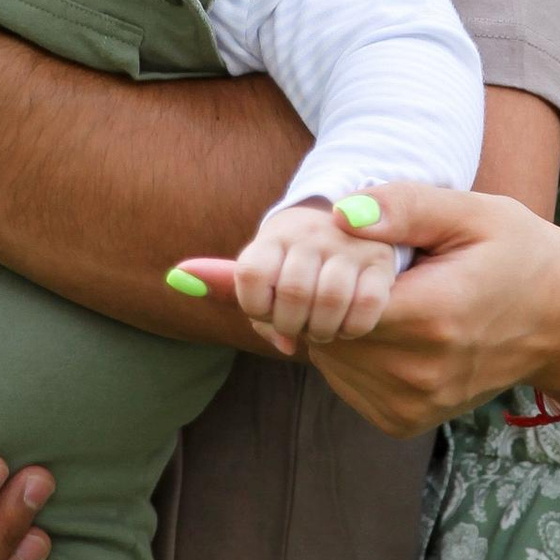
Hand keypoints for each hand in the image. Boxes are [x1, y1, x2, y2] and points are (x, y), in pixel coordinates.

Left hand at [172, 194, 398, 352]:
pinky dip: (353, 328)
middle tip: (300, 326)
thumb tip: (177, 279)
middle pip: (290, 294)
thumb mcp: (265, 268)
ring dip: (323, 330)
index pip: (249, 275)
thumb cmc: (298, 266)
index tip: (267, 310)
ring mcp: (351, 245)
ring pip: (328, 301)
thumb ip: (224, 282)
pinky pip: (366, 307)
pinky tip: (349, 326)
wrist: (359, 230)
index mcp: (277, 234)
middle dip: (292, 324)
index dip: (255, 305)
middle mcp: (312, 232)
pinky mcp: (383, 263)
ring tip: (324, 329)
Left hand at [287, 182, 559, 440]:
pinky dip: (351, 352)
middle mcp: (417, 373)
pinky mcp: (404, 421)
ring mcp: (412, 405)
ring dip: (336, 323)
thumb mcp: (473, 213)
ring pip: (327, 358)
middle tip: (365, 264)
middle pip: (323, 330)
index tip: (343, 244)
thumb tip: (342, 213)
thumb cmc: (518, 255)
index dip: (323, 267)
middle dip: (327, 293)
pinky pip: (346, 381)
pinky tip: (386, 325)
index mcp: (430, 317)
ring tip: (382, 293)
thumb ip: (405, 207)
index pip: (330, 298)